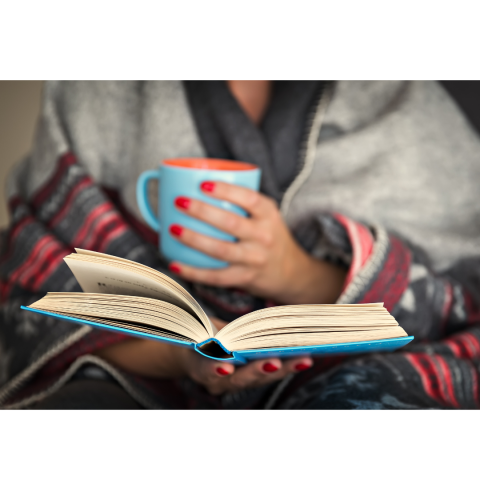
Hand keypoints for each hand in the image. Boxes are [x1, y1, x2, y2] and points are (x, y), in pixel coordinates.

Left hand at [169, 181, 345, 303]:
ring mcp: (254, 259)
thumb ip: (242, 202)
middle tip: (179, 201)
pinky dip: (193, 271)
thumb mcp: (266, 215)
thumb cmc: (269, 236)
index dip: (226, 191)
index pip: (249, 199)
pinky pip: (216, 276)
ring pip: (220, 250)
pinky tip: (175, 263)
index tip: (203, 184)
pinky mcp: (245, 278)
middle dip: (202, 211)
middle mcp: (263, 236)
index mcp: (268, 214)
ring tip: (172, 228)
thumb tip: (196, 183)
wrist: (291, 271)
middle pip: (230, 223)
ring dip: (193, 239)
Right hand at [176, 318, 312, 394]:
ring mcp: (238, 382)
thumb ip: (205, 333)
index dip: (215, 369)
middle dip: (259, 369)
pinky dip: (288, 365)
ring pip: (262, 378)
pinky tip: (305, 357)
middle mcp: (220, 381)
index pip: (206, 371)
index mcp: (199, 368)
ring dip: (283, 368)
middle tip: (274, 362)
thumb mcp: (196, 331)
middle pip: (241, 378)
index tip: (226, 367)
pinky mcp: (254, 377)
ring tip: (302, 359)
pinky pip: (272, 374)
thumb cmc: (197, 335)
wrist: (197, 348)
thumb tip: (214, 328)